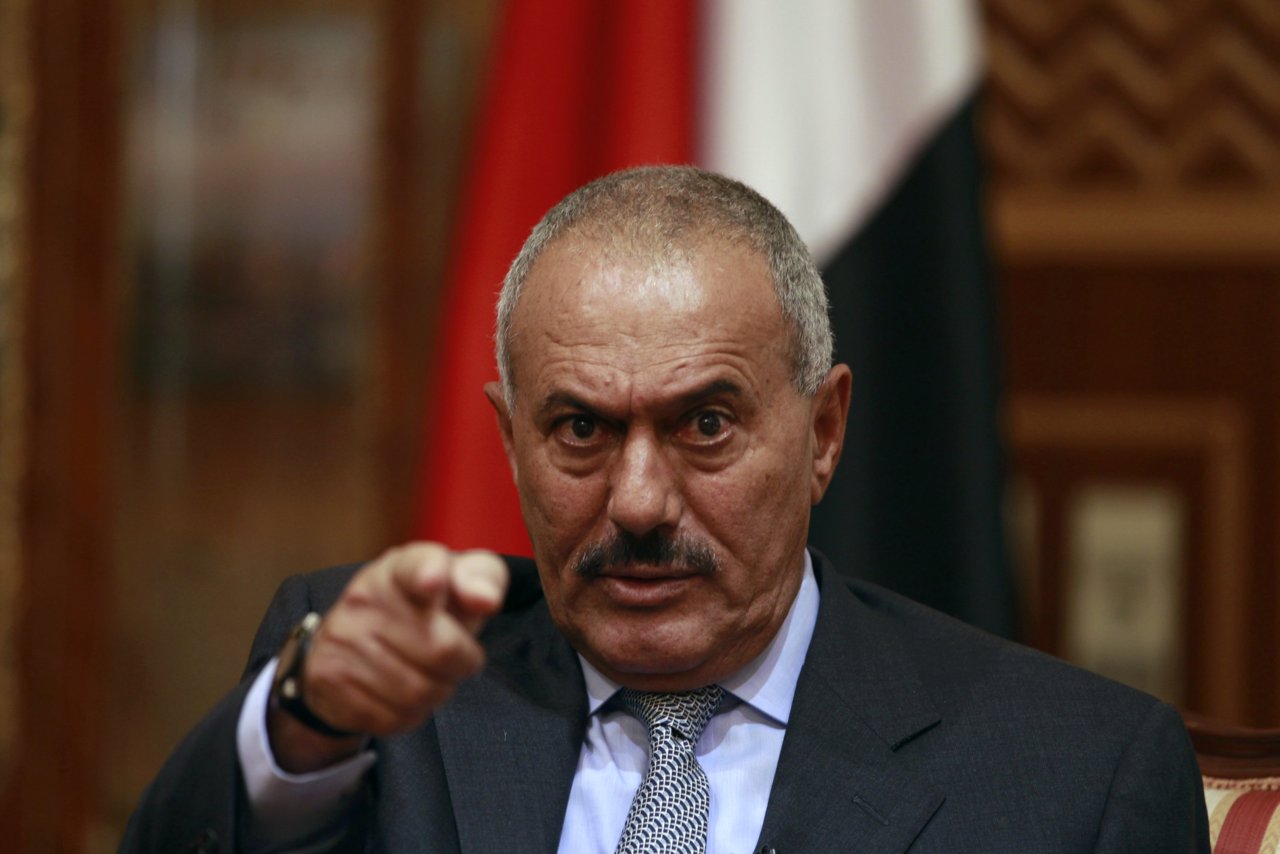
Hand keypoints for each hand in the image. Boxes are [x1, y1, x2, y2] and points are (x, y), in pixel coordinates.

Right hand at [268, 543, 507, 771]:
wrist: (354, 637)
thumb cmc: (424, 608)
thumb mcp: (457, 583)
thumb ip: (482, 580)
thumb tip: (484, 600)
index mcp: (401, 568)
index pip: (415, 566)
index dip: (428, 573)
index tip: (434, 580)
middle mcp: (364, 597)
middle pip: (440, 649)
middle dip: (461, 663)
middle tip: (455, 658)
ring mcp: (342, 638)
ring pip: (417, 692)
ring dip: (436, 692)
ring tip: (428, 674)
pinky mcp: (328, 678)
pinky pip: (391, 718)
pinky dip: (409, 714)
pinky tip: (402, 693)